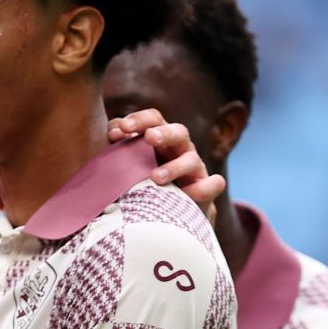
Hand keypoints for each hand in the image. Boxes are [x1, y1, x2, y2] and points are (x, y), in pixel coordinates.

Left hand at [109, 107, 225, 217]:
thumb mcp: (130, 160)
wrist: (168, 209)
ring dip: (175, 167)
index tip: (122, 128)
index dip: (140, 119)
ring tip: (155, 178)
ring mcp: (195, 167)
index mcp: (160, 137)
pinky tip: (188, 194)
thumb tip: (114, 130)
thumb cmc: (142, 178)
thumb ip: (121, 143)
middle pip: (178, 132)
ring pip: (192, 160)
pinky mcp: (206, 188)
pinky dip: (203, 188)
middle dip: (164, 133)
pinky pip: (213, 184)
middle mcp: (180, 148)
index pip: (154, 119)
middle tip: (149, 138)